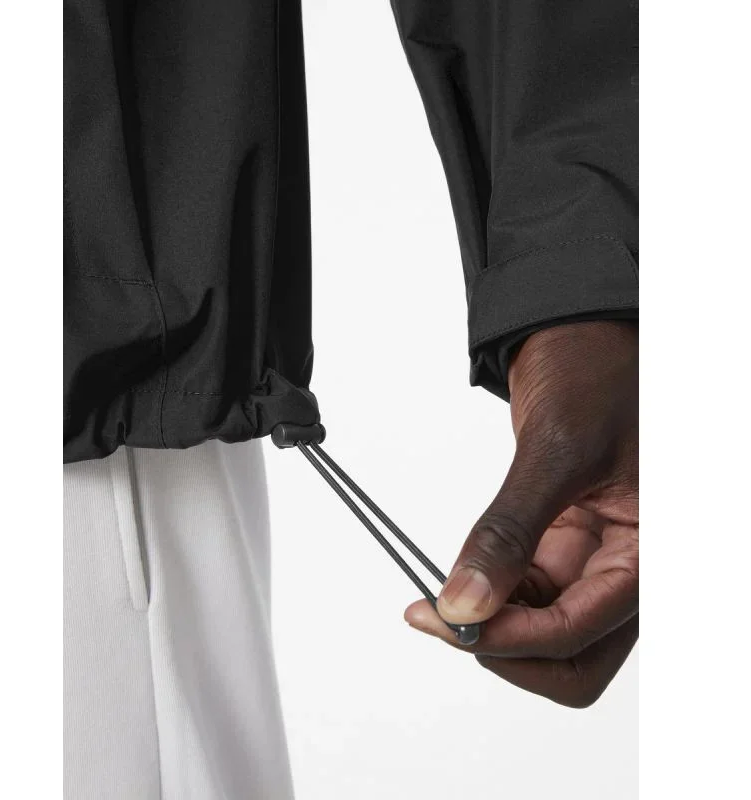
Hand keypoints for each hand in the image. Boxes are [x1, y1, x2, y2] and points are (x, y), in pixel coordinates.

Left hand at [405, 321, 637, 706]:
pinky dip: (493, 596)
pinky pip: (530, 598)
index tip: (447, 617)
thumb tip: (463, 602)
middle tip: (444, 617)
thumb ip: (510, 532)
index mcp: (653, 551)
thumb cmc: (596, 376)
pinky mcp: (567, 549)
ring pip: (546, 635)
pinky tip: (464, 573)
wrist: (583, 342)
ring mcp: (597, 562)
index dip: (511, 637)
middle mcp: (631, 568)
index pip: (581, 631)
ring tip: (442, 594)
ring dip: (494, 625)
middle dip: (506, 648)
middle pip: (572, 658)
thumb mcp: (557, 451)